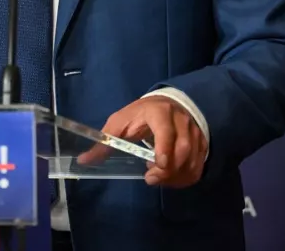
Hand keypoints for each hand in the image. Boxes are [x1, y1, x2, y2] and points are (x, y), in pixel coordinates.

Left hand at [78, 95, 206, 186]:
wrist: (169, 104)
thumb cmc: (141, 114)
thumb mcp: (121, 122)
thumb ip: (105, 140)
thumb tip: (84, 160)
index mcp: (159, 112)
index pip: (166, 130)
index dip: (164, 148)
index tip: (158, 164)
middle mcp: (181, 122)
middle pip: (181, 149)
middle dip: (167, 170)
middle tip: (150, 178)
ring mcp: (194, 133)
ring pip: (191, 160)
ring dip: (175, 176)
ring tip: (158, 178)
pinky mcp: (201, 145)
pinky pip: (197, 167)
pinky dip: (185, 178)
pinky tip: (171, 180)